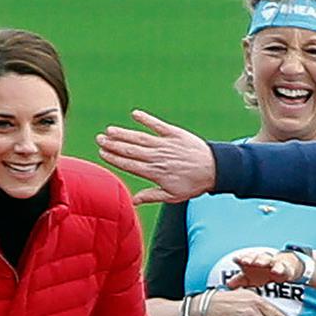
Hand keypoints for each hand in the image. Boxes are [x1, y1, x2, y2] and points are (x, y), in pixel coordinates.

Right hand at [97, 109, 215, 203]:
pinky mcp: (175, 134)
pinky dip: (146, 119)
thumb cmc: (194, 184)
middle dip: (113, 144)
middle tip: (99, 139)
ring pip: (140, 138)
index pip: (129, 165)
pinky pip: (158, 125)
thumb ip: (151, 196)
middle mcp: (158, 157)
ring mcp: (166, 144)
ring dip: (123, 133)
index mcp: (155, 173)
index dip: (114, 158)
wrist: (215, 170)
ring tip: (109, 130)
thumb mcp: (173, 196)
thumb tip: (133, 201)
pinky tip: (135, 114)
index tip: (102, 153)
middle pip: (131, 150)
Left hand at [227, 251, 303, 288]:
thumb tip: (227, 285)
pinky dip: (280, 269)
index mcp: (253, 262)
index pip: (246, 259)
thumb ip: (240, 280)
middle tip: (246, 262)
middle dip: (252, 258)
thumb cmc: (264, 273)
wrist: (285, 269)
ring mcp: (274, 264)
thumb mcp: (251, 278)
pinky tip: (277, 272)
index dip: (241, 259)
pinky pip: (283, 269)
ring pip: (269, 260)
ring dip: (264, 261)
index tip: (236, 259)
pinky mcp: (286, 269)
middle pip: (257, 257)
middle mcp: (263, 261)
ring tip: (260, 263)